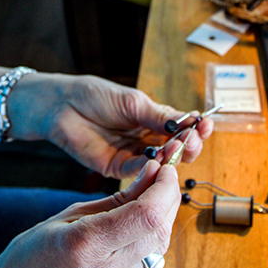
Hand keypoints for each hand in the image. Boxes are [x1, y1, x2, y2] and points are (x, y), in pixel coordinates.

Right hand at [0, 157, 180, 267]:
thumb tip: (154, 174)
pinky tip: (130, 237)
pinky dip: (146, 246)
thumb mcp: (69, 215)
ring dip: (158, 223)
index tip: (166, 170)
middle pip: (159, 232)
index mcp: (83, 246)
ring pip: (158, 250)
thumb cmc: (32, 255)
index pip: (146, 215)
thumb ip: (118, 198)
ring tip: (143, 207)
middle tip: (161, 182)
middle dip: (167, 201)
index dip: (165, 188)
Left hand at [10, 73, 213, 178]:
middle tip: (192, 140)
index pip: (181, 128)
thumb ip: (159, 116)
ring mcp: (132, 155)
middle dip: (188, 145)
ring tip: (177, 147)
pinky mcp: (116, 167)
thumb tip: (188, 122)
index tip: (206, 125)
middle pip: (175, 149)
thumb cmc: (95, 96)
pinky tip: (157, 158)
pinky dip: (149, 166)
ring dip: (171, 156)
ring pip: (160, 162)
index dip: (195, 128)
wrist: (61, 105)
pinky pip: (137, 170)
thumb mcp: (132, 103)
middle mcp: (146, 140)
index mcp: (152, 121)